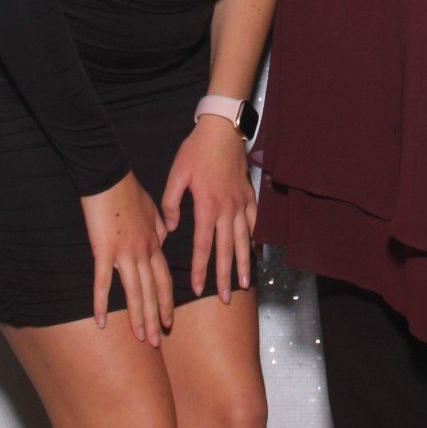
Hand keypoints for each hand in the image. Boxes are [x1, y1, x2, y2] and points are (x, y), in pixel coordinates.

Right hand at [80, 172, 173, 343]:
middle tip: (157, 341)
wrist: (109, 175)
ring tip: (141, 339)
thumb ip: (159, 224)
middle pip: (152, 291)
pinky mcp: (104, 250)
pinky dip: (101, 303)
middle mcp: (142, 251)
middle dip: (156, 318)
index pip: (164, 279)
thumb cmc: (127, 189)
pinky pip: (102, 282)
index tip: (169, 320)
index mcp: (153, 242)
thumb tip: (165, 235)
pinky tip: (100, 321)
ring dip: (138, 318)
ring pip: (134, 292)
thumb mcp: (151, 206)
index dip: (166, 301)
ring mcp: (124, 253)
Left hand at [160, 116, 256, 302]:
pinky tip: (256, 252)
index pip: (203, 246)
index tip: (197, 288)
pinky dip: (255, 239)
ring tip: (244, 284)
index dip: (200, 269)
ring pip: (243, 240)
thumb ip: (170, 203)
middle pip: (226, 250)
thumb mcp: (176, 174)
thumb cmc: (196, 150)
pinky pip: (255, 222)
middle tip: (225, 298)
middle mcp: (227, 209)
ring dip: (243, 264)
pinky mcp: (249, 196)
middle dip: (224, 276)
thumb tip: (171, 229)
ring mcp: (241, 203)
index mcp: (207, 206)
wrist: (222, 129)